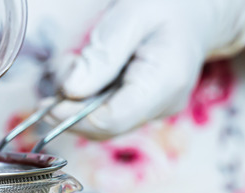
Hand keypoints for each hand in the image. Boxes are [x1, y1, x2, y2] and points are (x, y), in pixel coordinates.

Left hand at [49, 0, 244, 139]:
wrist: (196, 11)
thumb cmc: (167, 7)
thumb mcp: (132, 16)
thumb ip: (102, 54)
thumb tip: (70, 91)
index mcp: (164, 84)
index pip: (112, 120)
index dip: (74, 118)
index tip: (48, 104)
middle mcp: (161, 106)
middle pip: (104, 128)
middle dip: (70, 112)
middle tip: (49, 91)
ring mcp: (152, 111)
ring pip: (102, 124)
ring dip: (75, 104)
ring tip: (69, 70)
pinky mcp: (142, 108)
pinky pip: (107, 114)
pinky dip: (86, 101)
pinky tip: (81, 78)